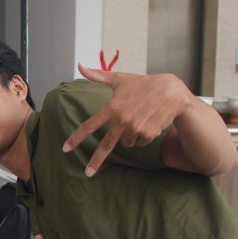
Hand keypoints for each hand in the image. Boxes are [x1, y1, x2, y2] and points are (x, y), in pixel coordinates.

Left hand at [63, 64, 192, 175]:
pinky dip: (141, 136)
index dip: (76, 138)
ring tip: (138, 118)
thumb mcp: (119, 78)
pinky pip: (139, 143)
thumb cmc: (142, 83)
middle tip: (88, 173)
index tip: (65, 148)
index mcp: (112, 107)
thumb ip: (97, 75)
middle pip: (106, 145)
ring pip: (126, 142)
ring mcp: (136, 128)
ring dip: (128, 136)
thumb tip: (79, 65)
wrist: (171, 91)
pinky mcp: (148, 134)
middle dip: (96, 161)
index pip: (90, 125)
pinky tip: (148, 122)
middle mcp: (122, 119)